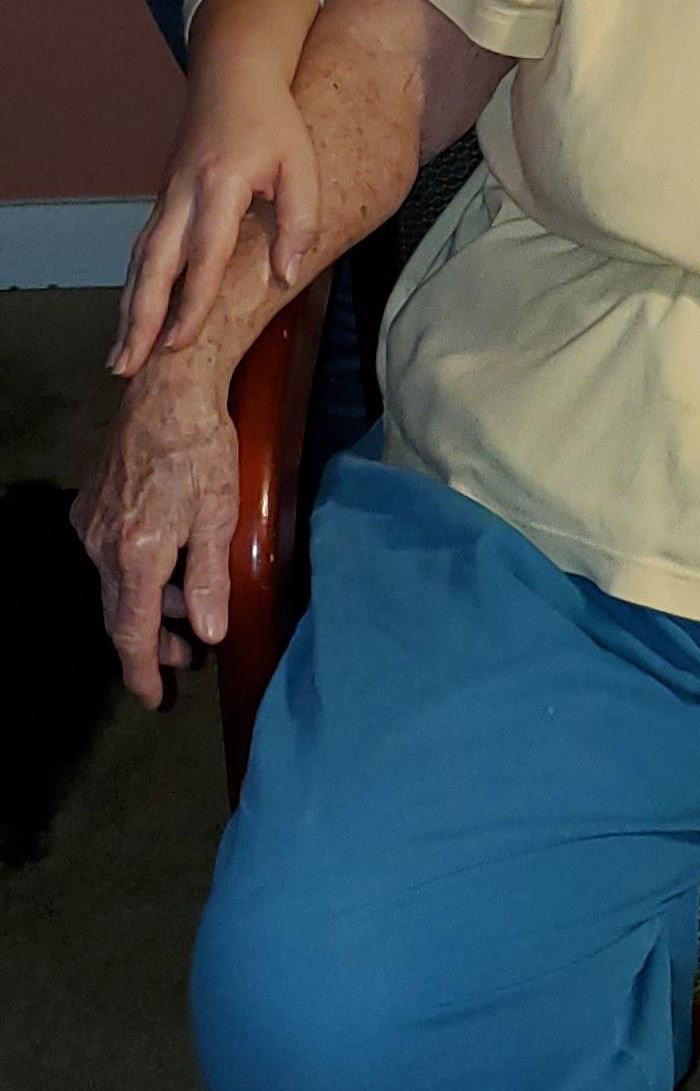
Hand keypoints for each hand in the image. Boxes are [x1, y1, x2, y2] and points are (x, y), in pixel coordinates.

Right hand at [71, 351, 238, 709]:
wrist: (166, 391)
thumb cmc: (202, 449)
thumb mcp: (219, 516)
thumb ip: (210, 579)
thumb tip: (207, 634)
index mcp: (137, 554)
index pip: (132, 633)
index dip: (142, 671)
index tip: (152, 700)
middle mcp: (102, 544)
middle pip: (120, 614)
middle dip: (150, 643)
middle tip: (183, 657)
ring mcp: (90, 523)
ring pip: (114, 584)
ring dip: (146, 604)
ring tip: (183, 609)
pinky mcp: (88, 504)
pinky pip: (107, 554)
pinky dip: (134, 572)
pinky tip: (163, 564)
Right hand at [111, 63, 317, 375]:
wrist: (233, 76)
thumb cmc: (273, 121)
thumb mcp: (302, 165)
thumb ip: (299, 221)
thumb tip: (286, 276)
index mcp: (219, 187)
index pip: (203, 257)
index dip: (191, 304)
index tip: (180, 346)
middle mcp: (182, 196)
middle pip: (154, 266)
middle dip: (139, 320)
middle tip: (126, 366)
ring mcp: (167, 197)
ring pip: (141, 261)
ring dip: (129, 310)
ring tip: (121, 357)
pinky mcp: (164, 199)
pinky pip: (144, 249)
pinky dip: (135, 286)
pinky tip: (132, 315)